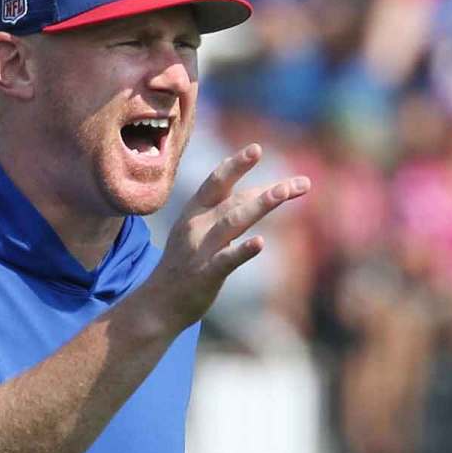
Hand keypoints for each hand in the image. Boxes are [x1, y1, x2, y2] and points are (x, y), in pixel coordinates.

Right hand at [137, 143, 309, 331]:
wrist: (158, 303)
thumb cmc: (186, 263)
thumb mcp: (200, 230)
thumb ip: (230, 210)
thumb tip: (266, 192)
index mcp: (194, 212)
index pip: (217, 181)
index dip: (237, 164)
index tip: (257, 149)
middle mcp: (196, 225)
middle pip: (233, 200)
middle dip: (264, 191)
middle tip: (293, 184)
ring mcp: (200, 249)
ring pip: (233, 222)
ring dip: (260, 206)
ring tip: (284, 193)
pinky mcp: (205, 275)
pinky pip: (226, 260)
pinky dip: (242, 251)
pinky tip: (259, 243)